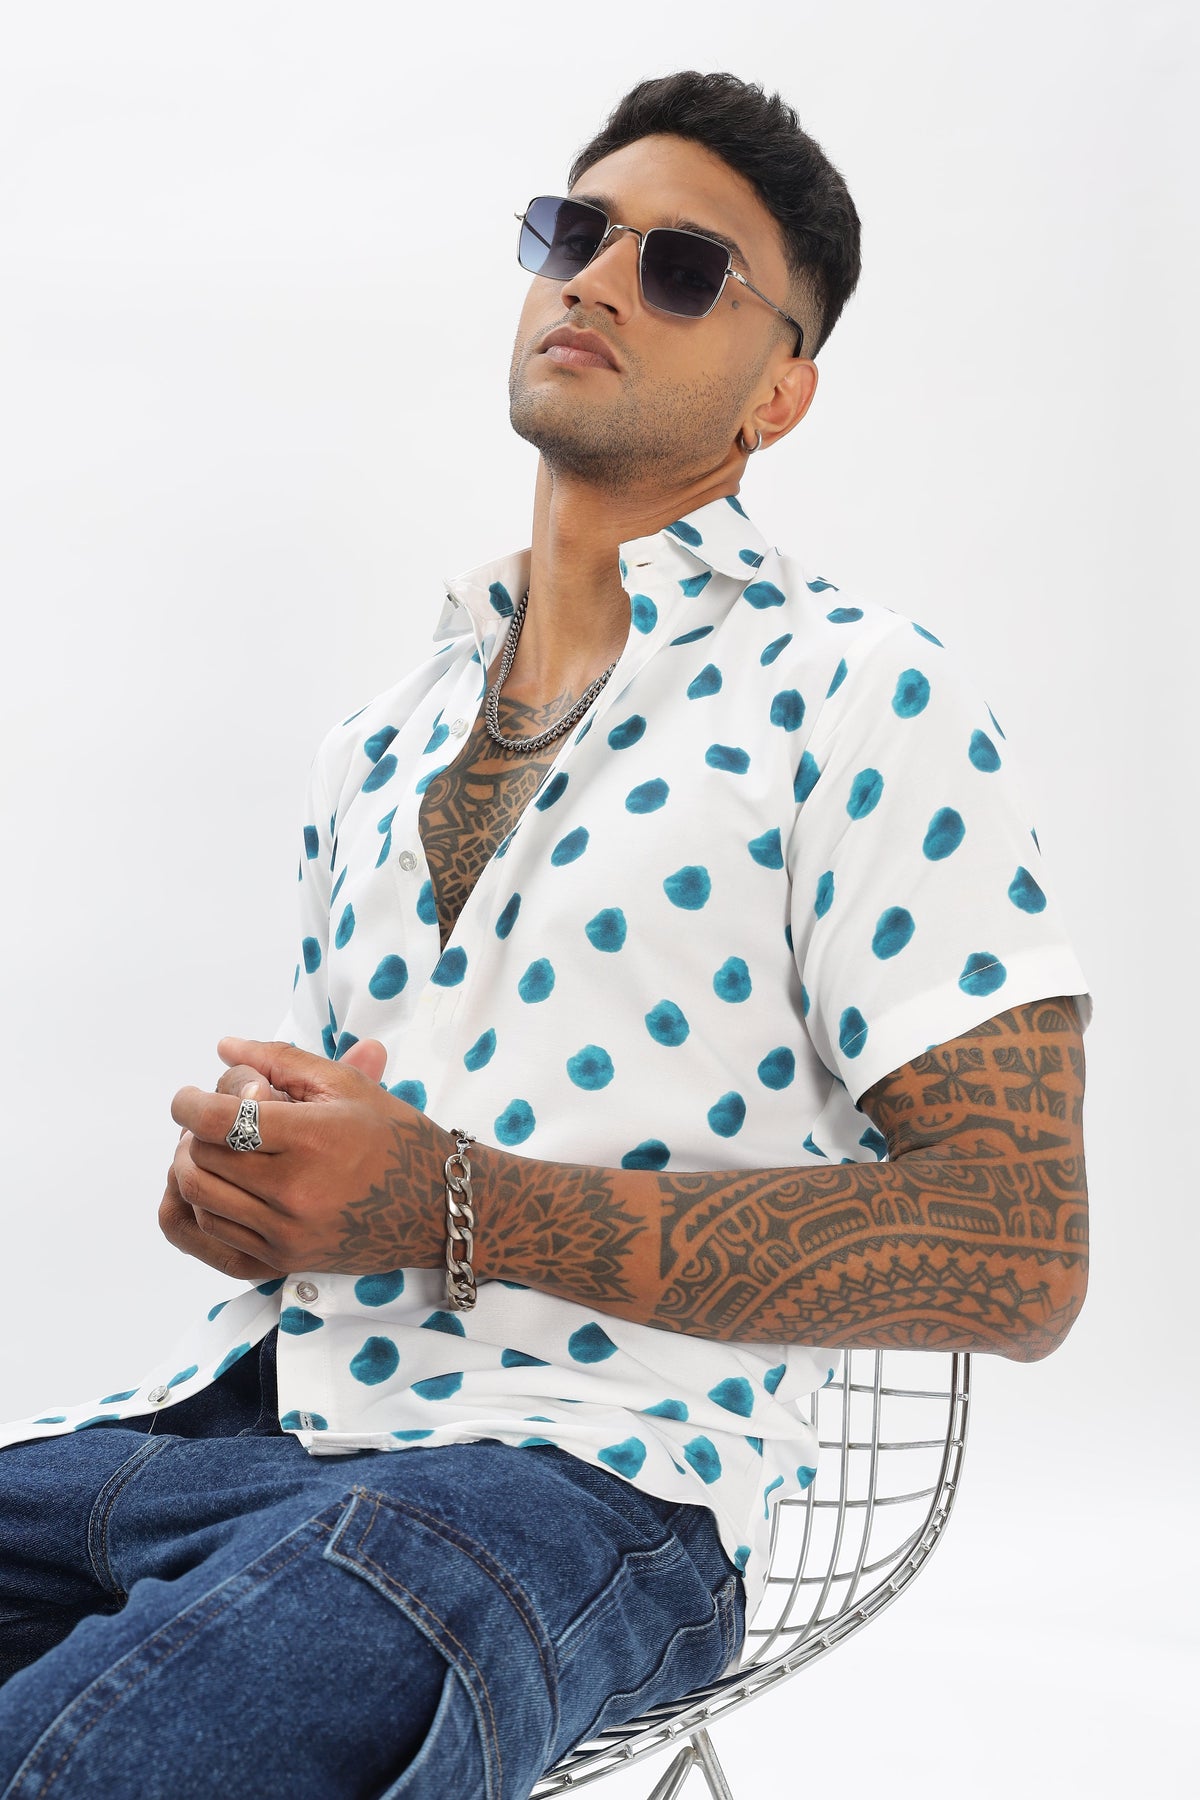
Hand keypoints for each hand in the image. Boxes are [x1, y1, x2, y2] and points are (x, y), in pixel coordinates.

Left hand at [165, 1037, 451, 1276]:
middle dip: (194, 1133)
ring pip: (198, 1200)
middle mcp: (295, 1191)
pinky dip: (202, 1207)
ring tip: (214, 1151)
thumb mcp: (347, 1085)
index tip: (188, 1097)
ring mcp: (286, 1234)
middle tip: (212, 1121)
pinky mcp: (282, 1262)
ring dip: (193, 1168)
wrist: (436, 1209)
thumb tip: (224, 1047)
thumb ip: (281, 1060)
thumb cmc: (395, 1138)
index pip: (218, 1121)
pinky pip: (211, 1238)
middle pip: (201, 1159)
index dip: (189, 1104)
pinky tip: (217, 1188)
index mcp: (313, 1138)